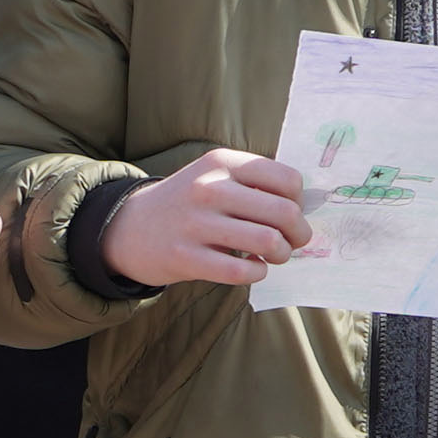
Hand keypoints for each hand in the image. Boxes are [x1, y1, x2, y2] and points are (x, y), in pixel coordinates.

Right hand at [96, 147, 313, 288]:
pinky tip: (253, 270)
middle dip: (299, 233)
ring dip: (281, 255)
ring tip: (273, 256)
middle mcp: (209, 188)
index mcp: (222, 163)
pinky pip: (241, 272)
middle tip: (293, 242)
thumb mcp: (214, 176)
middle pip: (284, 213)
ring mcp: (195, 223)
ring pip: (267, 241)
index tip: (291, 213)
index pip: (287, 180)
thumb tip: (307, 207)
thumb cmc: (187, 203)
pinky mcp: (185, 257)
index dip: (299, 202)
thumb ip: (256, 184)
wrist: (129, 227)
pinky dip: (257, 274)